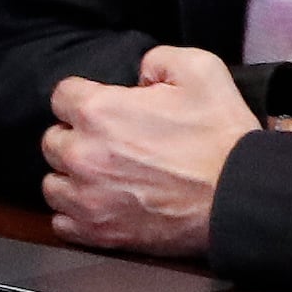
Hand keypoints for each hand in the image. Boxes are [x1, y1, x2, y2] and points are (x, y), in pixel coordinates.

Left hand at [42, 46, 257, 251]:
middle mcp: (82, 155)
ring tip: (103, 176)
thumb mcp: (202, 70)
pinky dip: (78, 214)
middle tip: (110, 142)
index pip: (62, 95)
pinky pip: (63, 223)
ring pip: (53, 183)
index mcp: (100, 111)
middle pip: (52, 140)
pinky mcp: (98, 233)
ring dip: (73, 177)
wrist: (240, 196)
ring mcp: (87, 198)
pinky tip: (102, 204)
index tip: (106, 106)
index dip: (86, 97)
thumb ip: (159, 59)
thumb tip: (141, 73)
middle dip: (77, 137)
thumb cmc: (221, 137)